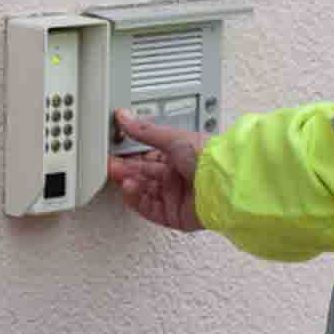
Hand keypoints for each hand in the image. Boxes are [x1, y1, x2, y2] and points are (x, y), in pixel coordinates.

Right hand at [107, 109, 208, 232]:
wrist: (223, 183)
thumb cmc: (207, 157)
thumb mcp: (173, 137)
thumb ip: (145, 131)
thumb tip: (124, 117)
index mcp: (180, 157)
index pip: (148, 157)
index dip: (130, 155)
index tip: (115, 151)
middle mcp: (178, 177)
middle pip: (144, 176)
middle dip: (126, 170)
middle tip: (110, 164)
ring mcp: (176, 197)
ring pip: (144, 192)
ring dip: (129, 183)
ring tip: (118, 175)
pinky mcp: (175, 215)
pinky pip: (149, 209)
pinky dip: (136, 199)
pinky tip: (129, 188)